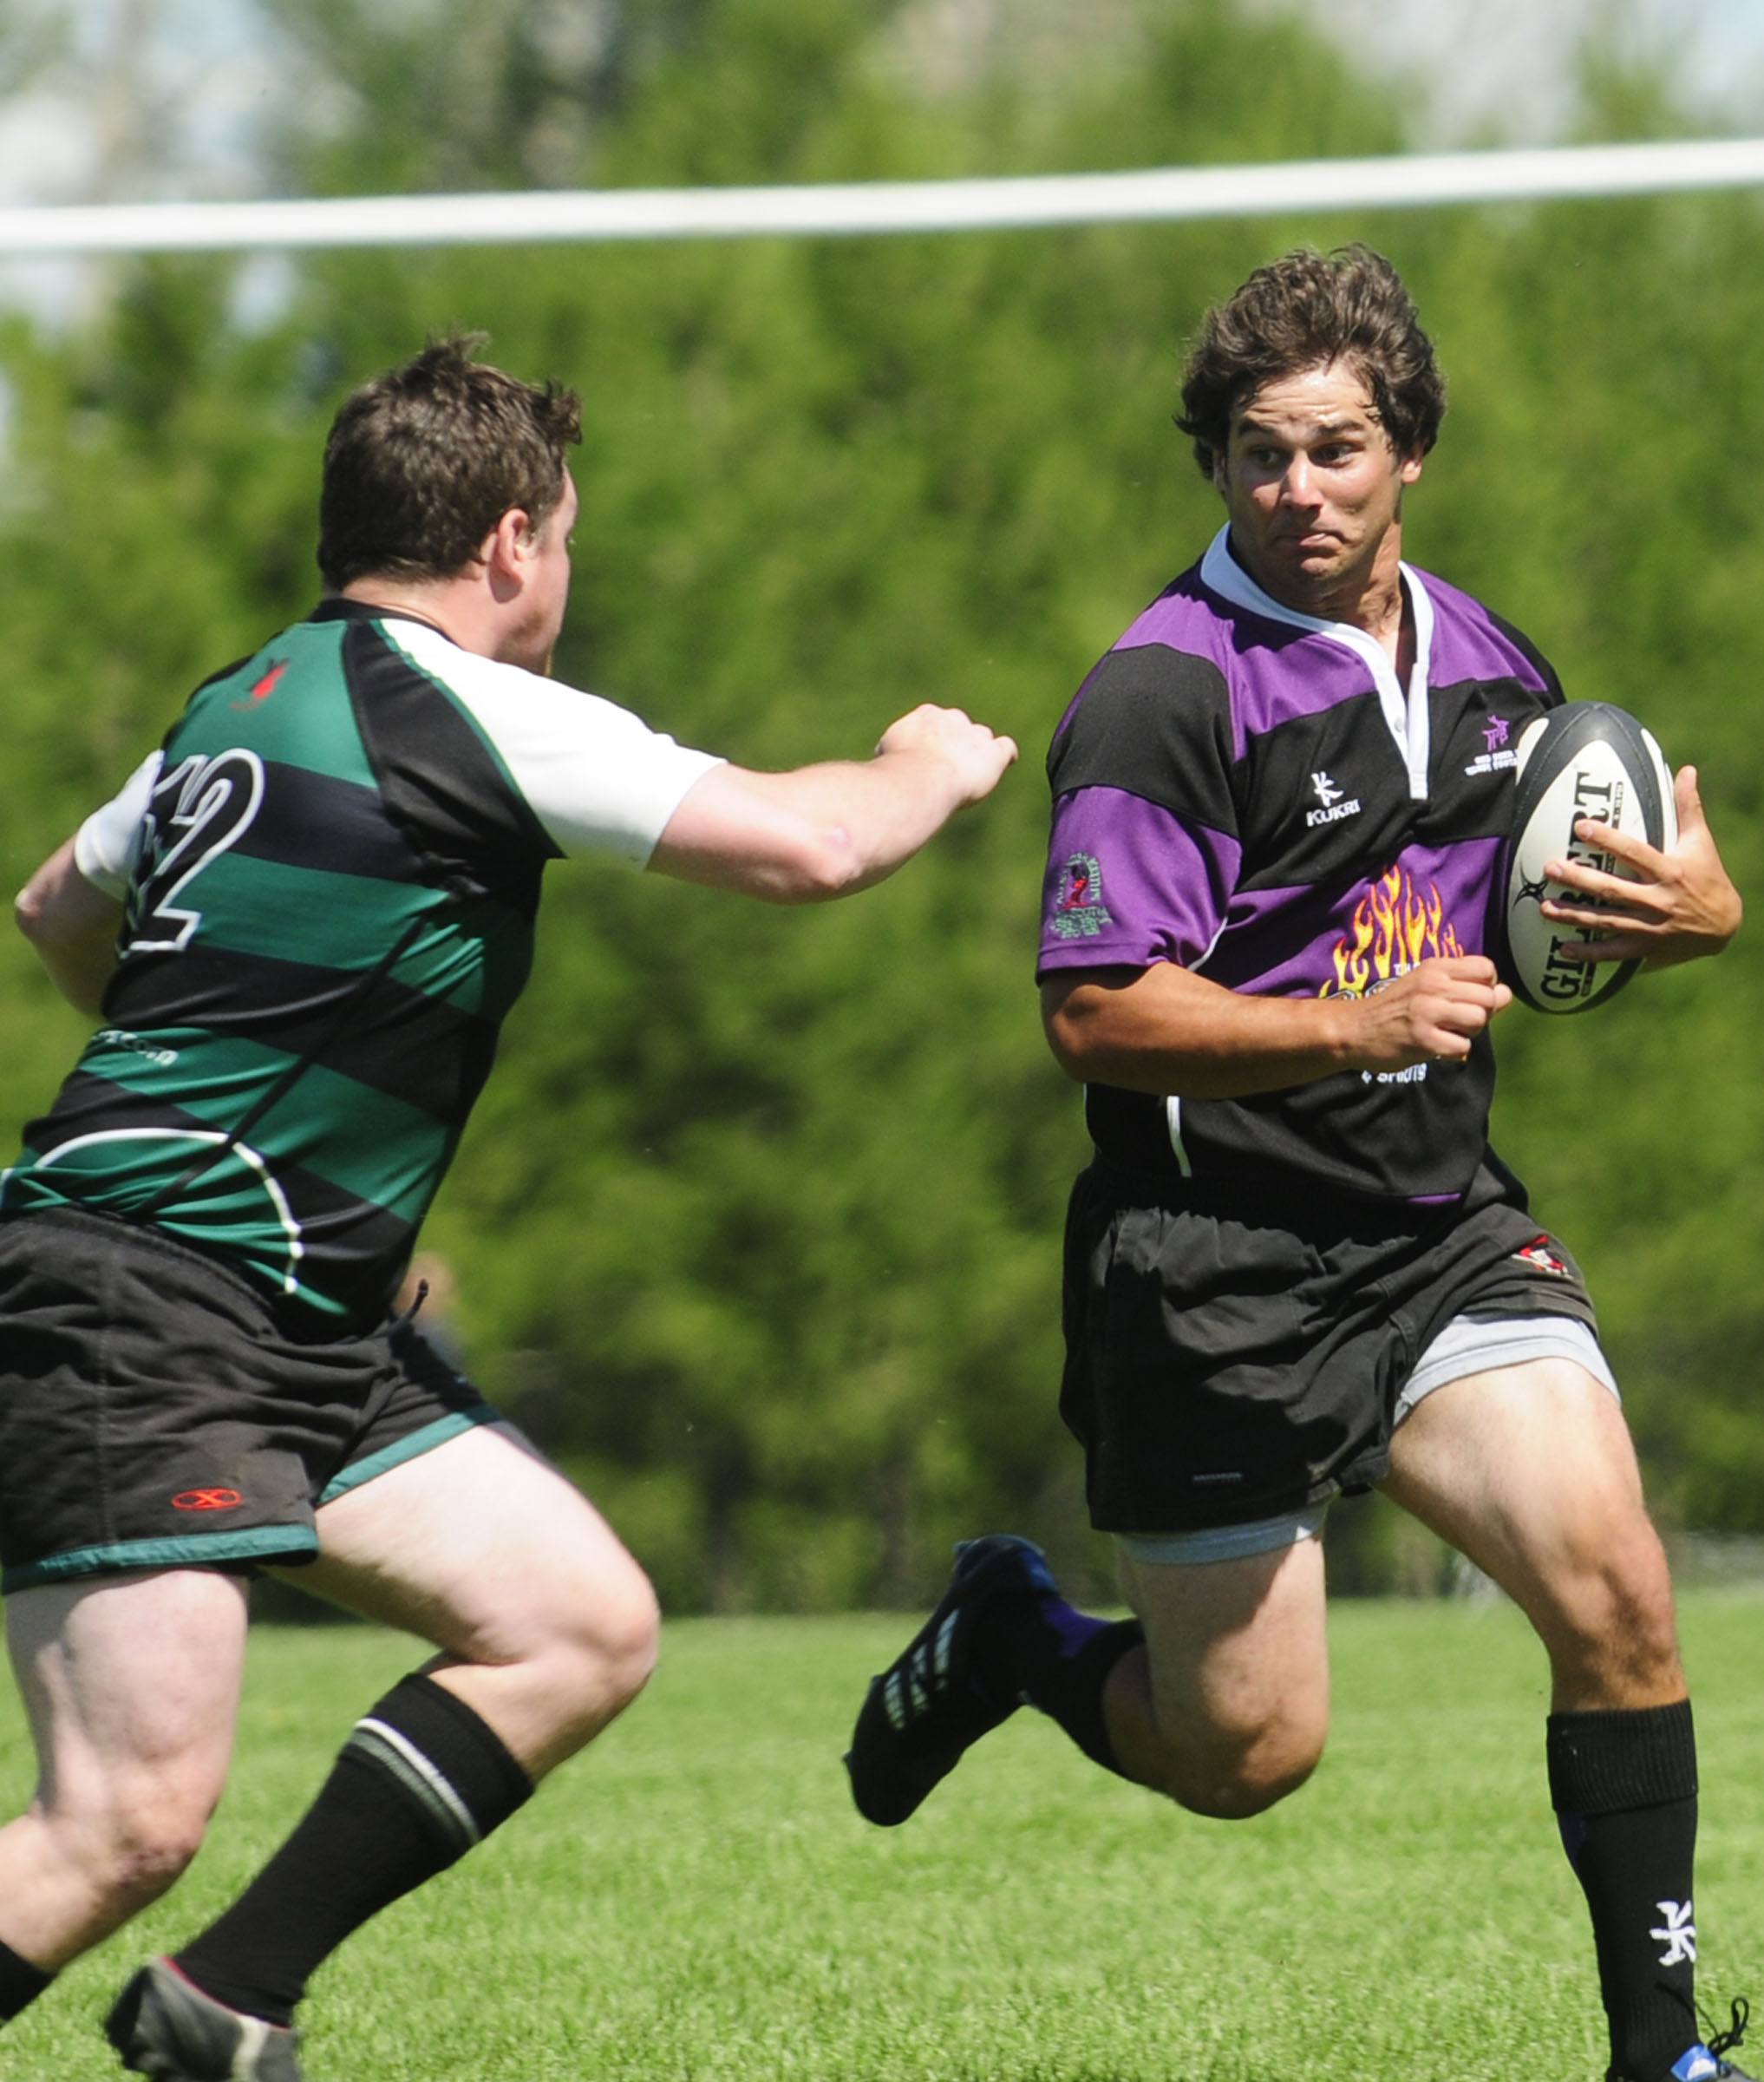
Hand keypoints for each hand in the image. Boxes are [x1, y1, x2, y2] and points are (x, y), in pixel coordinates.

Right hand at [876, 704, 1017, 806]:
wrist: (922, 778)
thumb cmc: (898, 768)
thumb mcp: (886, 749)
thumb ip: (895, 745)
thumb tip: (891, 752)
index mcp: (927, 714)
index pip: (933, 723)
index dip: (930, 742)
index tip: (924, 760)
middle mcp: (954, 718)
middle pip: (959, 727)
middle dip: (955, 744)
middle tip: (944, 770)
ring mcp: (976, 735)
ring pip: (982, 738)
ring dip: (977, 752)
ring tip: (970, 773)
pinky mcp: (994, 754)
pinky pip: (1006, 749)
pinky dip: (1005, 755)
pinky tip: (1004, 761)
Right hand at [1345, 955, 1511, 1070]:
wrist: (1354, 1030)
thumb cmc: (1395, 1009)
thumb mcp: (1426, 985)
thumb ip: (1466, 987)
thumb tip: (1506, 994)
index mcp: (1435, 967)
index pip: (1486, 968)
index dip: (1486, 986)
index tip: (1467, 998)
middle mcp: (1432, 985)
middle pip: (1488, 997)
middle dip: (1480, 1014)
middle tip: (1457, 1021)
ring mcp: (1427, 1012)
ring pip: (1479, 1020)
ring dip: (1469, 1033)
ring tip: (1448, 1034)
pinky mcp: (1423, 1040)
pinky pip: (1463, 1047)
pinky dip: (1455, 1052)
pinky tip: (1437, 1048)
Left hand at [1541, 765, 1742, 967]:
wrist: (1726, 926)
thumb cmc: (1709, 878)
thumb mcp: (1701, 842)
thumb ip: (1689, 807)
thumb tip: (1687, 770)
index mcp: (1669, 871)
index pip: (1634, 852)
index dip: (1607, 839)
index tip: (1580, 827)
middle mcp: (1657, 900)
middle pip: (1611, 889)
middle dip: (1578, 879)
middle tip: (1550, 868)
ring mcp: (1650, 927)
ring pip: (1605, 921)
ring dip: (1574, 916)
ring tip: (1545, 907)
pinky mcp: (1645, 948)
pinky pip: (1612, 952)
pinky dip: (1589, 953)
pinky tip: (1564, 949)